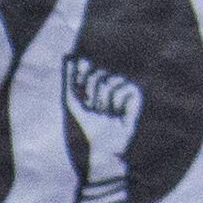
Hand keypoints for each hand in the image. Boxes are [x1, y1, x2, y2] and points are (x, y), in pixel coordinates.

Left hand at [64, 58, 139, 181]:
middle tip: (96, 109)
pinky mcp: (135, 95)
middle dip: (93, 95)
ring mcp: (123, 88)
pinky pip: (125, 88)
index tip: (81, 95)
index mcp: (93, 83)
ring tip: (107, 113)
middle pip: (97, 75)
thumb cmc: (87, 125)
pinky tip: (118, 112)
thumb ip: (69, 79)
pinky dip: (118, 103)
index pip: (86, 67)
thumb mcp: (72, 101)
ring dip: (105, 101)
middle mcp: (109, 82)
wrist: (103, 145)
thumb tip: (67, 56)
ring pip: (111, 81)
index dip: (82, 79)